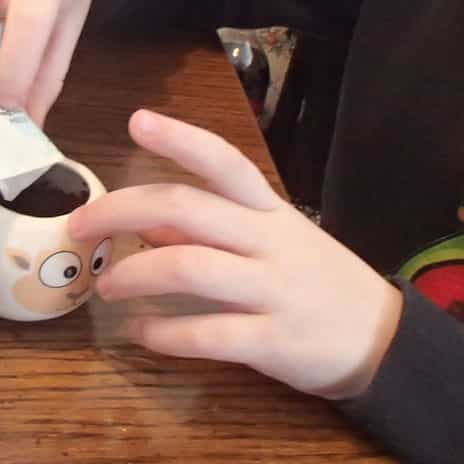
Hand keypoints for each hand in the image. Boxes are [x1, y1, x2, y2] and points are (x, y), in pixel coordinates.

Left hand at [69, 110, 402, 399]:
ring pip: (190, 267)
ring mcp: (273, 290)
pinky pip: (208, 333)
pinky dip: (164, 334)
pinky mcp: (274, 342)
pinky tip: (141, 335)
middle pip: (186, 210)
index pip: (224, 161)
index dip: (180, 139)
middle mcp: (269, 241)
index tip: (138, 120)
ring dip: (134, 274)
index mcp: (269, 211)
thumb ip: (213, 231)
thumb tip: (146, 226)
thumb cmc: (318, 284)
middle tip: (79, 226)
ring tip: (105, 288)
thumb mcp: (274, 242)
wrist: (384, 343)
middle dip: (122, 211)